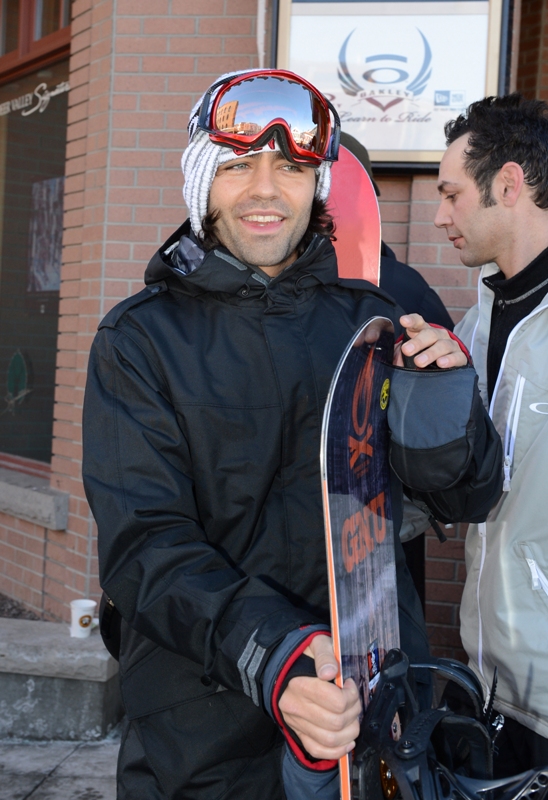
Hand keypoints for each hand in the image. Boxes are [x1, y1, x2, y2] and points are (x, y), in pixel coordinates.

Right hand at [278, 635, 361, 760]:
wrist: (286, 667)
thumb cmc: (307, 655)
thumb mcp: (317, 644)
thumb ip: (325, 656)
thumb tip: (330, 672)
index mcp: (299, 684)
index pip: (336, 702)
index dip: (351, 695)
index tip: (349, 684)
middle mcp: (295, 707)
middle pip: (336, 722)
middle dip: (353, 712)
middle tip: (353, 700)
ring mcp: (296, 723)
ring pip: (330, 739)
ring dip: (350, 731)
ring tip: (352, 717)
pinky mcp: (298, 733)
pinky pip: (317, 750)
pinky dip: (337, 750)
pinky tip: (348, 741)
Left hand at [394, 314, 466, 368]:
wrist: (447, 363)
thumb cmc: (423, 355)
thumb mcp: (409, 354)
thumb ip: (400, 355)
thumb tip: (393, 361)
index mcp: (423, 331)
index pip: (418, 322)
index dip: (411, 321)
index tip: (403, 321)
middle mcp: (438, 335)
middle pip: (429, 334)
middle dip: (418, 342)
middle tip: (407, 350)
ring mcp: (450, 344)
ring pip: (442, 345)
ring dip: (430, 353)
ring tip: (419, 362)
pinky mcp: (459, 356)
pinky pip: (456, 356)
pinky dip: (449, 360)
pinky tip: (441, 363)